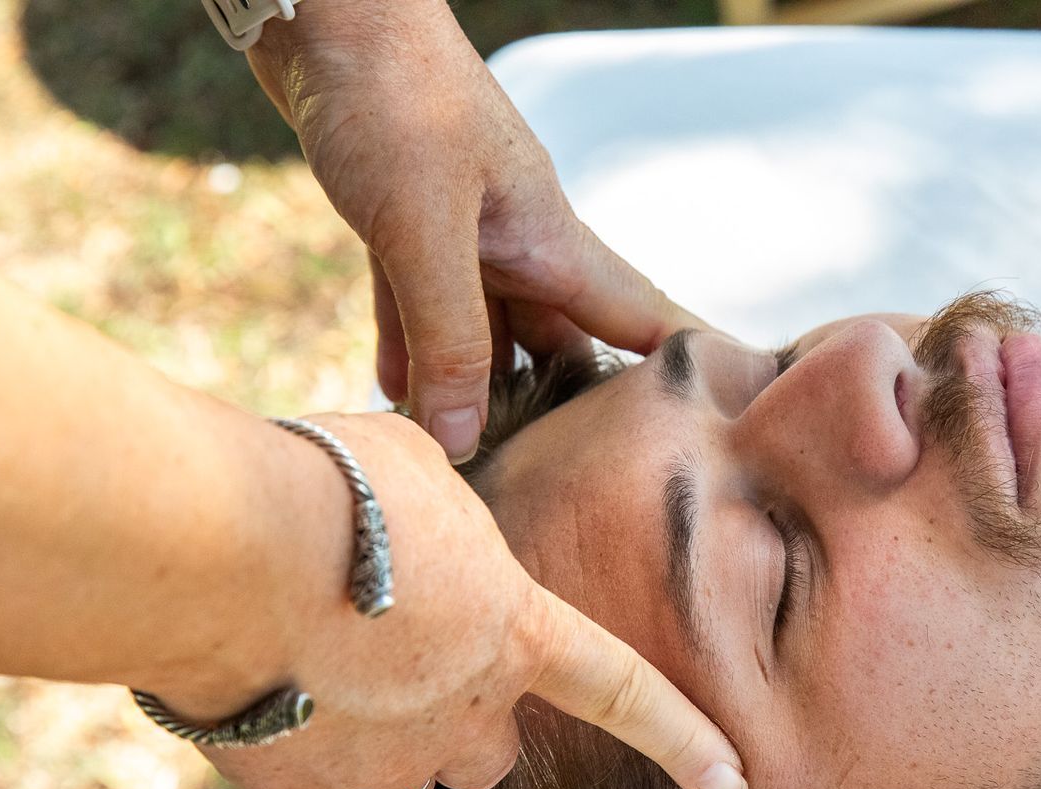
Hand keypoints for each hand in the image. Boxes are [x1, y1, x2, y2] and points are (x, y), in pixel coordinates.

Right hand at [185, 411, 745, 788]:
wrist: (218, 544)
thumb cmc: (328, 483)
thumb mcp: (417, 467)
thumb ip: (445, 517)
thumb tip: (424, 517)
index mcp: (517, 633)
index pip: (624, 694)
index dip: (682, 739)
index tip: (731, 781)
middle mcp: (464, 715)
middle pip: (489, 750)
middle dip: (458, 720)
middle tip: (396, 657)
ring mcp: (382, 763)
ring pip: (401, 782)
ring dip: (376, 745)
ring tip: (313, 669)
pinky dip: (293, 771)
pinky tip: (259, 709)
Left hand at [247, 0, 701, 460]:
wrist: (323, 9)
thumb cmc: (392, 97)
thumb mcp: (423, 229)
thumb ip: (447, 337)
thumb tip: (462, 442)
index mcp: (552, 239)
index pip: (644, 320)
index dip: (687, 372)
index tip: (717, 435)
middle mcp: (518, 240)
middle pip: (560, 344)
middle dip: (565, 413)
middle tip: (565, 489)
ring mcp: (462, 230)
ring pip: (484, 330)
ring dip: (476, 390)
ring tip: (477, 466)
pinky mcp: (400, 218)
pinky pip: (415, 305)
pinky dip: (410, 351)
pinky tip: (398, 400)